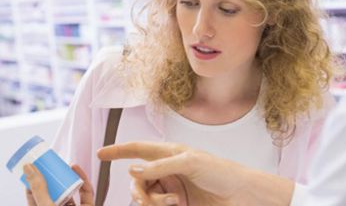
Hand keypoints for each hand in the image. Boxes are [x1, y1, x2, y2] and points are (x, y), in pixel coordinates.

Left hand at [24, 164, 93, 205]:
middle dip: (53, 177)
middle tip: (50, 164)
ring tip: (64, 165)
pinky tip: (77, 169)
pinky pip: (86, 191)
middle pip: (54, 192)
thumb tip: (28, 169)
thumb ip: (38, 189)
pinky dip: (83, 178)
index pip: (34, 197)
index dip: (33, 182)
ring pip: (70, 190)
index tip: (33, 169)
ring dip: (68, 176)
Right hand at [98, 142, 242, 205]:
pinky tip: (175, 205)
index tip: (100, 153)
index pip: (138, 149)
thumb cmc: (221, 172)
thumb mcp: (190, 163)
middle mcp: (167, 169)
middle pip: (137, 179)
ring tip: (174, 201)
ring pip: (145, 195)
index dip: (119, 150)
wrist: (240, 195)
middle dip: (139, 189)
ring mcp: (170, 187)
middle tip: (146, 199)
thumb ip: (160, 166)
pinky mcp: (176, 203)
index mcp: (170, 153)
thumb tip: (133, 170)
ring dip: (153, 200)